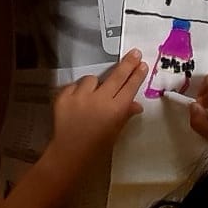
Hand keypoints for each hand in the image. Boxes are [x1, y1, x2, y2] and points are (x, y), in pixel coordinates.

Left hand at [47, 49, 147, 168]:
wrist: (69, 153)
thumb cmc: (96, 146)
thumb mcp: (115, 132)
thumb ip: (125, 114)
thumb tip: (137, 104)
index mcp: (116, 110)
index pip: (130, 87)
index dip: (137, 75)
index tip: (142, 64)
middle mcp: (100, 99)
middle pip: (116, 76)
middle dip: (127, 64)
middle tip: (134, 53)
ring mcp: (81, 96)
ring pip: (92, 79)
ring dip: (94, 85)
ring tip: (91, 98)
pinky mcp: (64, 96)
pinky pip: (74, 86)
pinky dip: (77, 92)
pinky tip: (77, 103)